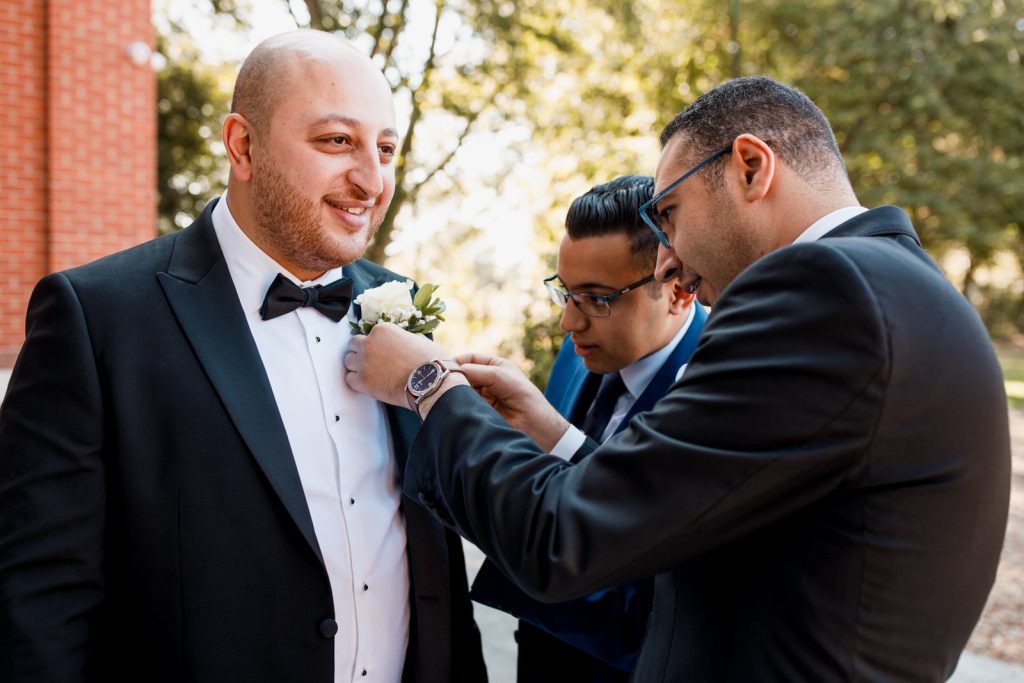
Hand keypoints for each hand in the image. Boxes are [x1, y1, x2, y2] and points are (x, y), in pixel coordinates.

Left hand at [344, 323, 448, 406]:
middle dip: (360, 352)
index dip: (374, 345)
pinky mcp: (362, 380)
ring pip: (348, 361)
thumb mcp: (419, 340)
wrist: (430, 382)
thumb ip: (405, 338)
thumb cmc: (428, 362)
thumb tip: (405, 340)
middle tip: (371, 362)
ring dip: (356, 367)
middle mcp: (369, 342)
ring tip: (369, 374)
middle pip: (353, 345)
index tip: (379, 352)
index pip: (369, 334)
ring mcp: (364, 361)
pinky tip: (367, 384)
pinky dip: (357, 382)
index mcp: (383, 330)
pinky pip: (349, 379)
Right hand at [454, 352, 569, 451]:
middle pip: (462, 375)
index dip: (456, 361)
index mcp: (494, 366)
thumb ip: (476, 371)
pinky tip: (454, 405)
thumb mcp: (501, 376)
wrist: (537, 428)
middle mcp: (487, 380)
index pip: (469, 359)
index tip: (443, 367)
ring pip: (461, 391)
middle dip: (452, 377)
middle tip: (440, 381)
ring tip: (447, 394)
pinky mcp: (480, 412)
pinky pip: (464, 406)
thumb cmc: (524, 396)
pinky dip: (457, 405)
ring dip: (454, 392)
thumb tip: (451, 370)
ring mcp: (482, 397)